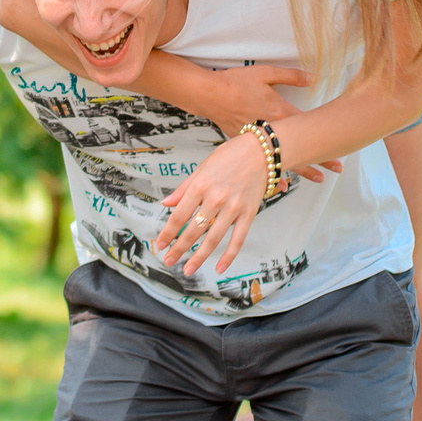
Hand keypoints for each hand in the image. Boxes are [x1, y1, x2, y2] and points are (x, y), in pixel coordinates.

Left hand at [153, 132, 270, 277]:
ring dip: (198, 257)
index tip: (160, 244)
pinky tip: (219, 268)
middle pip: (193, 230)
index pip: (179, 216)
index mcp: (200, 186)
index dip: (168, 233)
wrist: (261, 150)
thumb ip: (184, 188)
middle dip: (179, 248)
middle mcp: (215, 199)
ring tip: (187, 270)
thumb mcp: (202, 168)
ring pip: (212, 239)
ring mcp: (233, 207)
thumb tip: (166, 203)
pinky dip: (228, 255)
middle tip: (169, 260)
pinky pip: (237, 239)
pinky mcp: (249, 213)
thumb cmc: (230, 156)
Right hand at [185, 65, 336, 182]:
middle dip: (321, 161)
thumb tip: (312, 77)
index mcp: (279, 114)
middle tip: (338, 170)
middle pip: (301, 150)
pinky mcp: (245, 145)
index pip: (309, 131)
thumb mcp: (266, 74)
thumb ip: (290, 76)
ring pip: (284, 160)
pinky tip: (281, 185)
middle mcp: (271, 132)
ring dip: (302, 170)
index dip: (326, 141)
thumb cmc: (237, 82)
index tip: (341, 150)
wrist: (210, 95)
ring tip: (318, 179)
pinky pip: (264, 163)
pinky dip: (273, 174)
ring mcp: (258, 142)